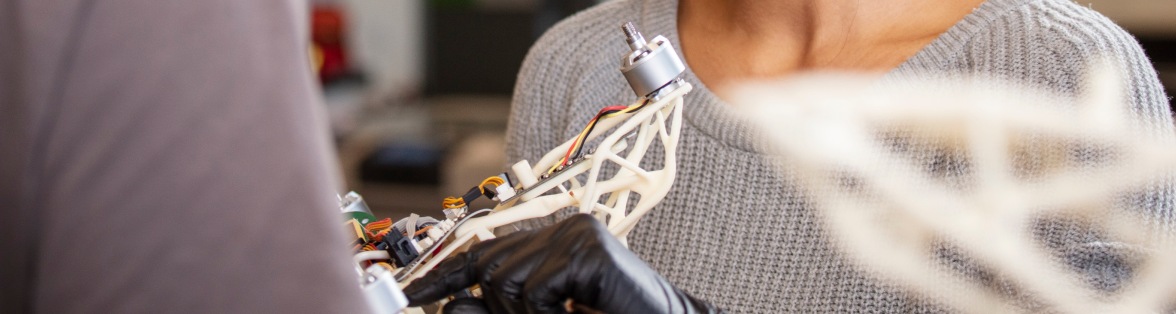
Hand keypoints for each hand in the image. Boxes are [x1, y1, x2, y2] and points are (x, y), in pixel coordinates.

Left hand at [403, 214, 721, 313]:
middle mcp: (561, 229)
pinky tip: (582, 313)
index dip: (442, 275)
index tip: (406, 294)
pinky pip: (536, 289)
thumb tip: (449, 308)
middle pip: (488, 267)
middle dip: (497, 310)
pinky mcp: (591, 250)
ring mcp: (578, 235)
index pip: (483, 252)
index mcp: (548, 243)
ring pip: (505, 280)